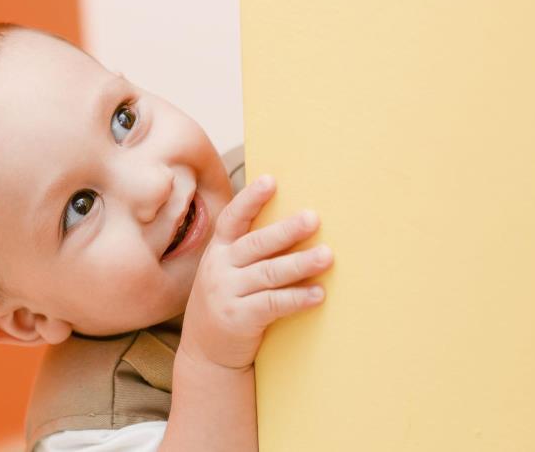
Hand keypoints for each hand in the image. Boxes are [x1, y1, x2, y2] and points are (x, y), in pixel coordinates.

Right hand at [179, 174, 332, 369]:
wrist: (206, 354)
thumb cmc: (226, 303)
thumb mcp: (225, 272)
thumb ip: (247, 252)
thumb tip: (293, 224)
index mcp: (218, 251)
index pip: (232, 219)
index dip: (251, 199)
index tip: (271, 181)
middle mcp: (219, 269)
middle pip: (256, 244)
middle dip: (286, 230)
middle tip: (313, 218)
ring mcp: (227, 294)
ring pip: (268, 274)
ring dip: (300, 263)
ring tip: (327, 256)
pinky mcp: (239, 319)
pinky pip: (272, 305)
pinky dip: (297, 298)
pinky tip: (318, 293)